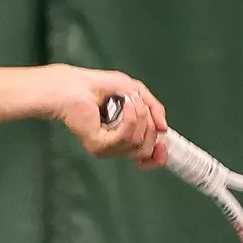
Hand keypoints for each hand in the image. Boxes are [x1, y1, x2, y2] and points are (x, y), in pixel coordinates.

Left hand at [47, 65, 168, 167]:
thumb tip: (164, 129)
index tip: (165, 146)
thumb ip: (155, 109)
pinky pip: (126, 137)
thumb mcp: (137, 92)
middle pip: (146, 148)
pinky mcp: (99, 145)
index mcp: (124, 137)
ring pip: (138, 143)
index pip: (145, 158)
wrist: (77, 85)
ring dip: (139, 116)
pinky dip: (130, 118)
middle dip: (149, 124)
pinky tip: (125, 104)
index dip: (158, 154)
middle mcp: (116, 146)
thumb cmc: (101, 86)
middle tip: (138, 104)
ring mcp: (107, 148)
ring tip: (127, 100)